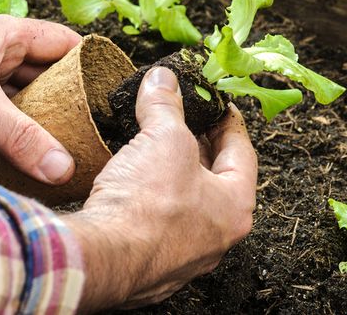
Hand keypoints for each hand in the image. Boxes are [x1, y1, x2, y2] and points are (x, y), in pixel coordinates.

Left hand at [0, 12, 80, 184]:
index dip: (89, 63)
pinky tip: (30, 151)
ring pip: (24, 96)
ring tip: (69, 144)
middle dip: (69, 97)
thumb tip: (62, 167)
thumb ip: (19, 135)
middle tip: (94, 128)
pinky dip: (18, 131)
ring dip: (43, 117)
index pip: (62, 43)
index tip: (110, 93)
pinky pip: (3, 115)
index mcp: (3, 34)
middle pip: (47, 72)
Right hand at [62, 67, 257, 311]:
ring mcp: (184, 257)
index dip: (228, 122)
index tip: (218, 106)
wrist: (104, 258)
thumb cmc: (147, 205)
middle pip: (214, 181)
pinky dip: (149, 202)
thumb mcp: (162, 138)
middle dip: (197, 148)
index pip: (242, 153)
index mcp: (235, 207)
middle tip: (184, 122)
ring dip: (172, 176)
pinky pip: (157, 226)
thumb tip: (163, 80)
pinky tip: (131, 186)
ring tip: (153, 149)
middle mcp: (216, 238)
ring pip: (185, 206)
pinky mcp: (151, 266)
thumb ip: (166, 105)